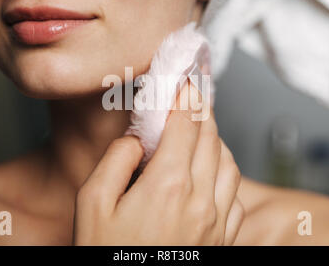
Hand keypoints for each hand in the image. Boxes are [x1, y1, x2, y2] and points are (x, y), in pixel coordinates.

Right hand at [73, 82, 243, 244]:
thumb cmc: (106, 255)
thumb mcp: (92, 204)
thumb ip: (117, 160)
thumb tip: (138, 140)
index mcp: (168, 185)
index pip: (186, 123)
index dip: (185, 96)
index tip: (183, 80)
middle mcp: (201, 199)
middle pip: (211, 136)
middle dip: (202, 108)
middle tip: (194, 93)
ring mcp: (217, 220)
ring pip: (229, 160)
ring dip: (216, 136)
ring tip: (200, 127)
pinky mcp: (223, 237)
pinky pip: (235, 191)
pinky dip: (226, 169)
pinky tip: (211, 168)